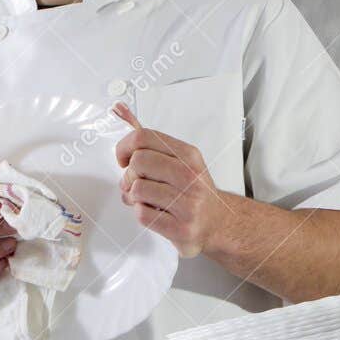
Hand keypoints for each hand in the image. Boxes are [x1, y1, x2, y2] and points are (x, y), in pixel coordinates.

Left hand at [113, 101, 221, 258]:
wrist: (218, 222)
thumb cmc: (194, 191)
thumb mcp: (181, 160)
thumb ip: (152, 143)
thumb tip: (121, 111)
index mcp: (189, 156)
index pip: (144, 137)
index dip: (124, 147)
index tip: (124, 157)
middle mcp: (191, 177)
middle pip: (138, 162)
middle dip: (129, 174)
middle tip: (135, 182)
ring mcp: (188, 204)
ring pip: (137, 189)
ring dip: (134, 196)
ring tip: (145, 199)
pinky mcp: (181, 228)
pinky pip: (142, 214)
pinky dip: (141, 213)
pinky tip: (154, 212)